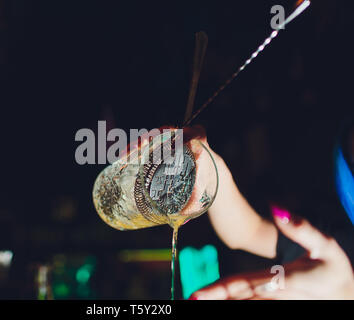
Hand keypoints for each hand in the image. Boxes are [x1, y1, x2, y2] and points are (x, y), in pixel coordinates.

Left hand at [189, 213, 353, 299]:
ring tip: (196, 301)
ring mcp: (275, 303)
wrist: (347, 295)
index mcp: (284, 280)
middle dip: (214, 299)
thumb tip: (276, 207)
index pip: (244, 284)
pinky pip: (251, 306)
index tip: (198, 295)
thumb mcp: (324, 246)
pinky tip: (220, 299)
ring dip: (221, 302)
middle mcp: (275, 295)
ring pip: (242, 304)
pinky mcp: (276, 304)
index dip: (220, 290)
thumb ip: (301, 228)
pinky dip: (234, 302)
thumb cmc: (334, 269)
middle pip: (238, 296)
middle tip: (190, 300)